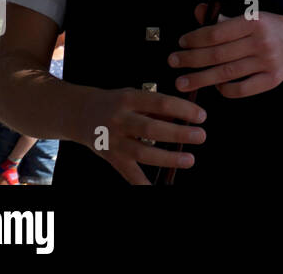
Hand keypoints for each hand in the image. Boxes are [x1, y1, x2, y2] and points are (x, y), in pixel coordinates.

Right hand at [77, 87, 205, 184]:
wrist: (80, 113)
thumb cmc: (115, 102)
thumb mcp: (133, 94)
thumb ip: (156, 106)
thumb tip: (186, 116)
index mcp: (129, 98)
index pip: (161, 103)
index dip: (183, 110)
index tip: (202, 116)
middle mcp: (120, 120)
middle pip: (152, 129)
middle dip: (179, 134)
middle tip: (201, 136)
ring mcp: (114, 140)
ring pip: (142, 153)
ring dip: (168, 158)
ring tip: (189, 160)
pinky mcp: (110, 157)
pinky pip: (128, 173)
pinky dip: (142, 182)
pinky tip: (155, 188)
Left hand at [168, 4, 282, 97]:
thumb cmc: (269, 27)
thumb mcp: (249, 16)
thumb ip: (222, 18)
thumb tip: (198, 11)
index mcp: (254, 22)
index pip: (217, 33)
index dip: (196, 39)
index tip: (181, 43)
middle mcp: (261, 42)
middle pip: (218, 54)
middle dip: (191, 60)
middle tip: (172, 62)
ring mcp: (267, 63)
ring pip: (226, 73)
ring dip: (200, 79)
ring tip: (182, 82)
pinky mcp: (271, 80)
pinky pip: (241, 90)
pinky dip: (224, 89)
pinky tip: (214, 86)